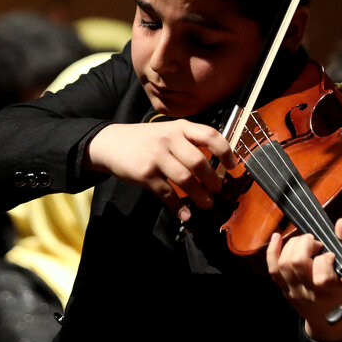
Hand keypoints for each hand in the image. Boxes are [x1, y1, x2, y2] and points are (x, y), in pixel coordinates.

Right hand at [86, 121, 236, 221]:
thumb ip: (188, 141)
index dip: (225, 152)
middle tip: (217, 189)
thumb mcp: (167, 131)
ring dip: (200, 196)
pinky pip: (168, 193)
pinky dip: (178, 207)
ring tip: (206, 203)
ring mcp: (157, 156)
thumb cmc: (143, 139)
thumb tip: (215, 163)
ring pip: (186, 179)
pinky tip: (185, 213)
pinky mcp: (145, 174)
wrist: (110, 143)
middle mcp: (169, 139)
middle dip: (213, 180)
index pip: (210, 135)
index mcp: (180, 127)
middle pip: (199, 162)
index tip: (232, 166)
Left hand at [266, 218, 341, 341]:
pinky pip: (273, 270)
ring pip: (284, 264)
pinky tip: (277, 237)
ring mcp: (295, 292)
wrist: (331, 320)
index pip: (324, 268)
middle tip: (316, 244)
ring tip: (305, 244)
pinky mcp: (284, 290)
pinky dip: (272, 251)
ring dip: (293, 245)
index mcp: (332, 290)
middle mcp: (311, 293)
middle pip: (298, 262)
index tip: (332, 254)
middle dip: (306, 244)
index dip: (327, 255)